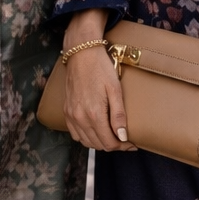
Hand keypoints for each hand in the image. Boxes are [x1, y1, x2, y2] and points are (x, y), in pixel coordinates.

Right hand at [61, 10, 135, 151]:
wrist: (81, 53)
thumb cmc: (100, 68)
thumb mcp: (115, 89)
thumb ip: (118, 115)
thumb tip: (123, 136)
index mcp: (94, 114)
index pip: (109, 142)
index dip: (122, 146)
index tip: (132, 143)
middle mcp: (80, 118)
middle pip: (98, 145)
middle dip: (113, 145)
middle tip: (125, 139)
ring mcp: (71, 115)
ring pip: (86, 142)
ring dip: (100, 142)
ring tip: (112, 136)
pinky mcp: (66, 111)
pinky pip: (75, 134)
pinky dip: (86, 137)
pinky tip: (96, 130)